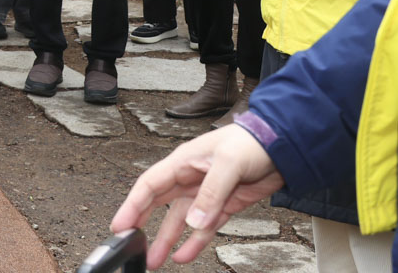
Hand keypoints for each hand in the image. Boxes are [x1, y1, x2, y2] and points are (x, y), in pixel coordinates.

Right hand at [109, 124, 283, 268]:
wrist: (282, 147)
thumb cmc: (250, 143)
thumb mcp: (228, 163)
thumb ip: (211, 193)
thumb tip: (194, 222)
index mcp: (182, 162)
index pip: (149, 185)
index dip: (132, 205)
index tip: (120, 225)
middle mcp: (189, 178)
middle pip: (158, 204)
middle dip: (141, 223)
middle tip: (127, 243)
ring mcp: (205, 194)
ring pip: (179, 221)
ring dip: (166, 239)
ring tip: (152, 259)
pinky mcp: (223, 206)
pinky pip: (204, 228)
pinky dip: (194, 243)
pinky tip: (184, 256)